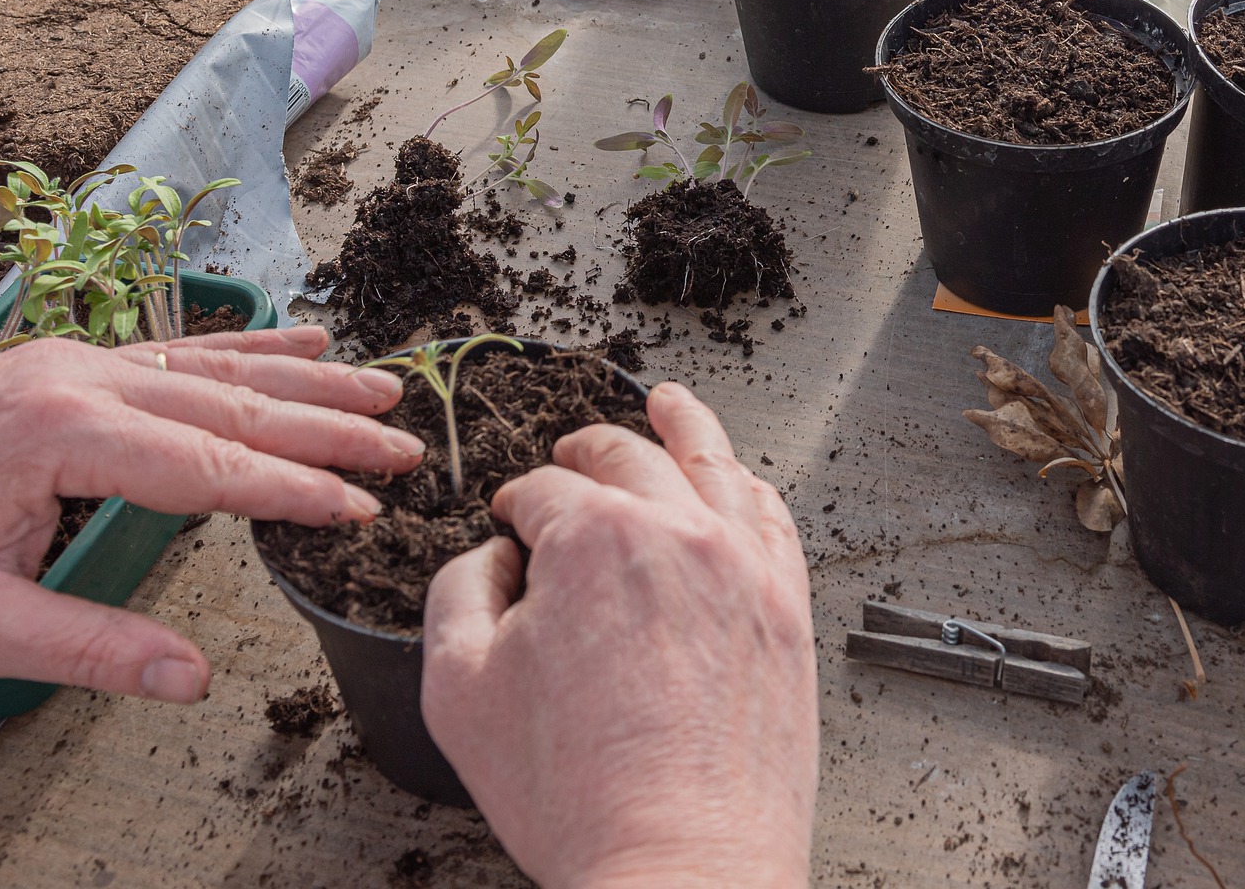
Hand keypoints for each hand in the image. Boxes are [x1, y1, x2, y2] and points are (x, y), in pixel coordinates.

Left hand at [0, 327, 417, 702]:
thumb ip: (92, 649)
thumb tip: (194, 676)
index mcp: (60, 436)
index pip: (208, 465)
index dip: (294, 488)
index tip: (364, 507)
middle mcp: (78, 378)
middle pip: (230, 404)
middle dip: (327, 427)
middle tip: (407, 446)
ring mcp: (76, 358)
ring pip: (216, 366)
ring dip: (306, 377)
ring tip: (384, 387)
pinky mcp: (69, 360)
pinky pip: (178, 350)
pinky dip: (248, 347)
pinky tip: (302, 337)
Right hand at [422, 382, 816, 888]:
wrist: (679, 867)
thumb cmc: (577, 796)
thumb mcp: (457, 689)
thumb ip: (457, 593)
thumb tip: (491, 559)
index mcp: (591, 539)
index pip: (543, 490)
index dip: (517, 505)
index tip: (511, 527)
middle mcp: (676, 534)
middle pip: (626, 458)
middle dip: (586, 451)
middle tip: (568, 457)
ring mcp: (743, 568)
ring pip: (713, 463)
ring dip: (683, 424)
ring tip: (671, 403)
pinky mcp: (787, 611)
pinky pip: (773, 520)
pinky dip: (748, 487)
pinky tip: (738, 482)